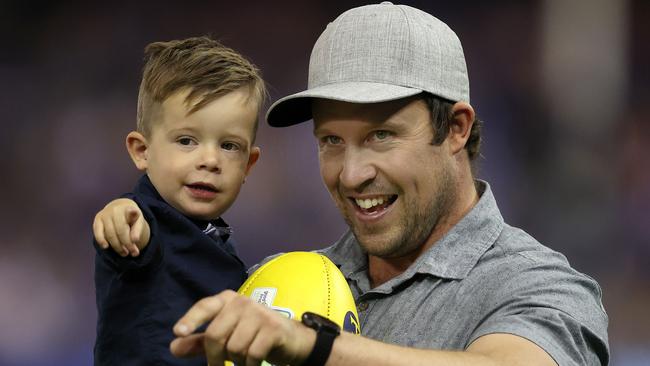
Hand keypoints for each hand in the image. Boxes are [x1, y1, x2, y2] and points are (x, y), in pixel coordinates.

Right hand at [93, 198, 149, 256]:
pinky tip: (106, 247)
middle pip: (120, 231)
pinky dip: (101, 240)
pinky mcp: (97, 220)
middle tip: (134, 253)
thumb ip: (137, 229)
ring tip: (125, 253)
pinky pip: (98, 232)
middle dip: (127, 244)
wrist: (120, 208)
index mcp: (128, 208)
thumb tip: (134, 240)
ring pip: (110, 234)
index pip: (132, 222)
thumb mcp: (138, 221)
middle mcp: (115, 210)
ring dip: (117, 246)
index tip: (136, 240)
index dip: (133, 231)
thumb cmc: (131, 217)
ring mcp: (105, 214)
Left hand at [170, 290, 316, 365]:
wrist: (292, 340)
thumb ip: (199, 343)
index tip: (178, 332)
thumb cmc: (254, 337)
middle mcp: (242, 302)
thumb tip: (174, 347)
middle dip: (215, 358)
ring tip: (246, 360)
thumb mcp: (226, 338)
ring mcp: (259, 313)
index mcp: (228, 301)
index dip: (191, 319)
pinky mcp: (273, 328)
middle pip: (215, 334)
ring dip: (238, 362)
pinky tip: (255, 363)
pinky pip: (252, 354)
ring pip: (234, 348)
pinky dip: (251, 365)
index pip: (206, 306)